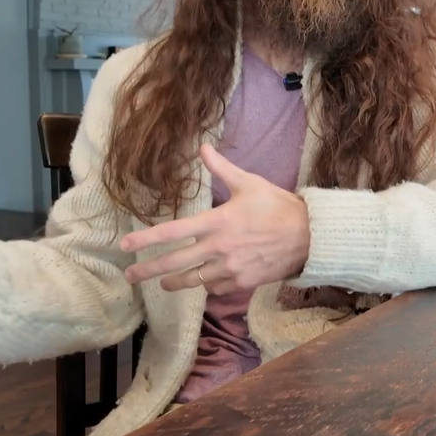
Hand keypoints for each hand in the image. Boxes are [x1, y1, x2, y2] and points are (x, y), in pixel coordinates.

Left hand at [121, 144, 310, 293]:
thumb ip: (222, 168)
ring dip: (173, 282)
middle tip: (130, 276)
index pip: (173, 232)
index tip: (125, 247)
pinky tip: (201, 282)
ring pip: (192, 281)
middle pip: (174, 263)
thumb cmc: (278, 207)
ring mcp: (230, 268)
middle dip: (148, 271)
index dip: (146, 240)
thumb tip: (203, 147)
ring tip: (162, 284)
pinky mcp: (242, 283)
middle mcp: (219, 248)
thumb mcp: (250, 183)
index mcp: (218, 221)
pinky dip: (206, 285)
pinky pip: (215, 288)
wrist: (309, 236)